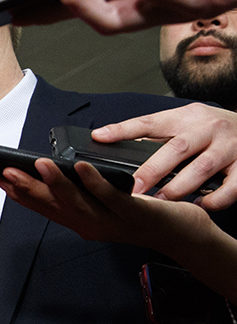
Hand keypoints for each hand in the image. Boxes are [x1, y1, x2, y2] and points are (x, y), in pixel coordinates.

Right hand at [0, 158, 236, 304]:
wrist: (183, 235)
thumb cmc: (145, 216)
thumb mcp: (107, 208)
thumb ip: (85, 196)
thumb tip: (60, 175)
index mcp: (82, 224)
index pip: (45, 209)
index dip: (22, 196)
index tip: (2, 180)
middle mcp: (91, 225)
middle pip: (54, 206)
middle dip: (29, 188)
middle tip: (8, 172)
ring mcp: (110, 221)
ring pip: (77, 201)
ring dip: (56, 182)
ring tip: (40, 165)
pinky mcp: (132, 212)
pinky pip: (108, 195)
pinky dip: (92, 180)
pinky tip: (81, 165)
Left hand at [86, 103, 236, 207]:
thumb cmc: (212, 130)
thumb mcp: (186, 122)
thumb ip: (157, 134)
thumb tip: (113, 142)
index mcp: (187, 117)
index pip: (151, 122)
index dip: (124, 129)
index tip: (100, 137)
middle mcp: (208, 129)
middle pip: (176, 148)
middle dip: (152, 170)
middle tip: (133, 189)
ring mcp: (229, 147)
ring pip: (201, 169)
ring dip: (178, 188)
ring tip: (160, 202)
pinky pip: (231, 187)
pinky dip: (214, 199)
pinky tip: (200, 206)